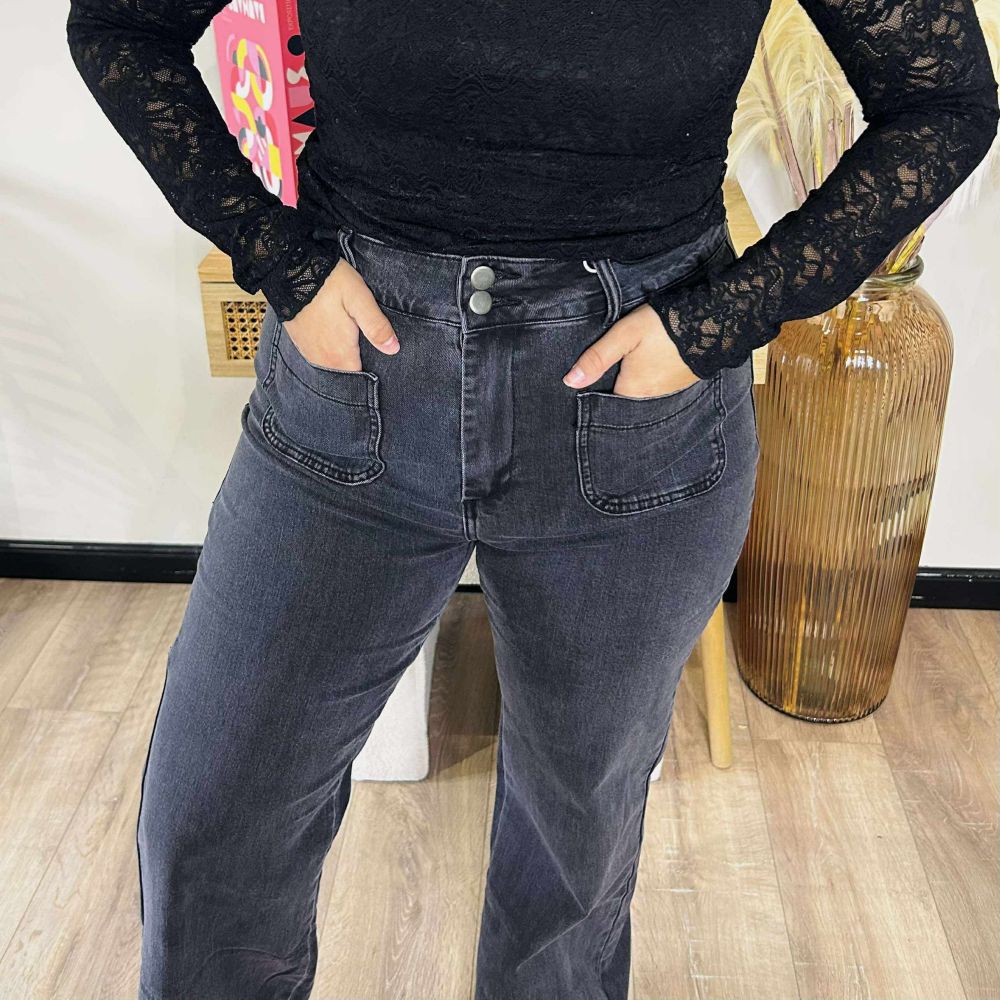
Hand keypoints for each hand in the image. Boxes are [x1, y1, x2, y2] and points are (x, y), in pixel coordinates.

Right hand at [281, 258, 399, 371]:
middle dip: (358, 368)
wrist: (290, 269)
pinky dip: (329, 353)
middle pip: (346, 375)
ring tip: (353, 347)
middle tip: (369, 353)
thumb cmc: (329, 283)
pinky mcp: (300, 343)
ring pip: (332, 367)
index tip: (381, 368)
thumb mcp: (360, 300)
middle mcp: (323, 360)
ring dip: (343, 361)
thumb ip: (376, 326)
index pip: (360, 379)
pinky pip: (319, 357)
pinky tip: (336, 340)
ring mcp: (309, 352)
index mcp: (340, 355)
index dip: (371, 374)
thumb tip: (393, 349)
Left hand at [562, 303, 702, 396]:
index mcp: (633, 392)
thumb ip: (597, 358)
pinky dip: (652, 379)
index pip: (606, 405)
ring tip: (628, 367)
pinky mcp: (682, 382)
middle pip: (624, 400)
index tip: (588, 383)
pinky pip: (659, 387)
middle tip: (607, 371)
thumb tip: (569, 382)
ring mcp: (669, 392)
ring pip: (642, 393)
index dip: (596, 394)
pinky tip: (649, 365)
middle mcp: (651, 399)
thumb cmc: (664, 325)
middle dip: (615, 390)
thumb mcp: (624, 335)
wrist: (712, 319)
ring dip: (634, 384)